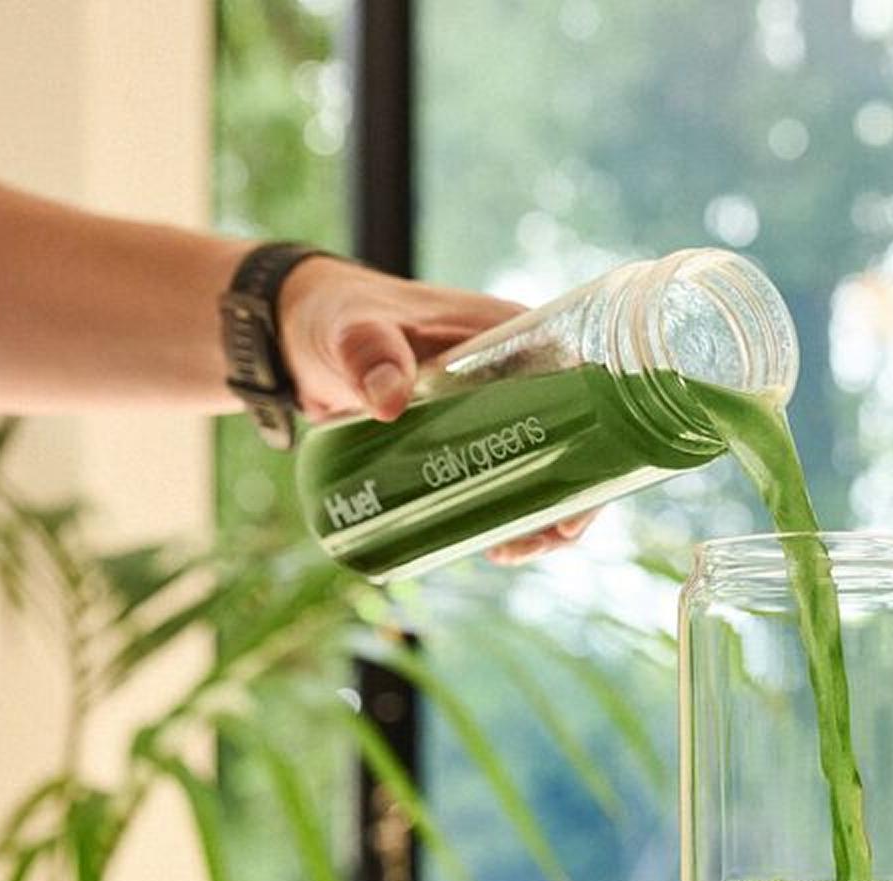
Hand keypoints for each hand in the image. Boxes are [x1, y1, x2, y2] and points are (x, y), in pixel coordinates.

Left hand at [275, 257, 599, 563]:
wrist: (296, 337)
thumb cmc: (335, 317)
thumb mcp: (351, 332)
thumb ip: (368, 353)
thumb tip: (390, 403)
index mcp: (513, 336)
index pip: (581, 389)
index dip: (596, 447)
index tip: (575, 501)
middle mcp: (516, 372)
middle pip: (571, 439)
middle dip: (567, 498)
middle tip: (532, 542)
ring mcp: (492, 408)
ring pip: (541, 465)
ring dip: (539, 514)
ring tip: (506, 551)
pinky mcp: (464, 436)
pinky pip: (503, 475)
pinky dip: (506, 512)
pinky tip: (491, 545)